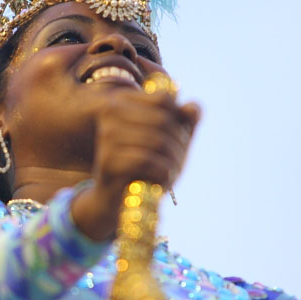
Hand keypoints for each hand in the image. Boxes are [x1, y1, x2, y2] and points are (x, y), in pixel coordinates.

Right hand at [72, 85, 200, 240]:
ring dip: (174, 161)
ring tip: (172, 173)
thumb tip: (193, 108)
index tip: (179, 137)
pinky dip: (163, 173)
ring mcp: (107, 135)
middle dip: (179, 143)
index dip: (179, 118)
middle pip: (163, 120)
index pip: (163, 98)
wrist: (118, 201)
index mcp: (122, 100)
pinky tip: (163, 181)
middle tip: (180, 161)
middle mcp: (110, 112)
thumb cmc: (146, 166)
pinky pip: (147, 161)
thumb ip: (184, 121)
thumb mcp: (170, 140)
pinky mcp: (108, 160)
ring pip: (157, 141)